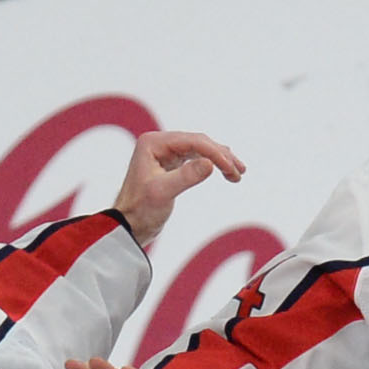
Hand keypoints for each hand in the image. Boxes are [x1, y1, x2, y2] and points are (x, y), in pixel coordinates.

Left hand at [111, 129, 244, 247]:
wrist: (128, 227)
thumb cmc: (139, 211)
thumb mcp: (162, 193)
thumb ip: (186, 176)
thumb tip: (211, 164)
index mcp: (153, 143)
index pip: (191, 141)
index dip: (214, 153)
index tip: (230, 168)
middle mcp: (159, 144)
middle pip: (198, 142)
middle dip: (221, 156)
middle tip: (240, 171)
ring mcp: (165, 153)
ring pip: (200, 150)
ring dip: (220, 159)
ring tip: (238, 173)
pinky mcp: (171, 165)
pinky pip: (196, 159)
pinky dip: (212, 165)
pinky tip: (225, 171)